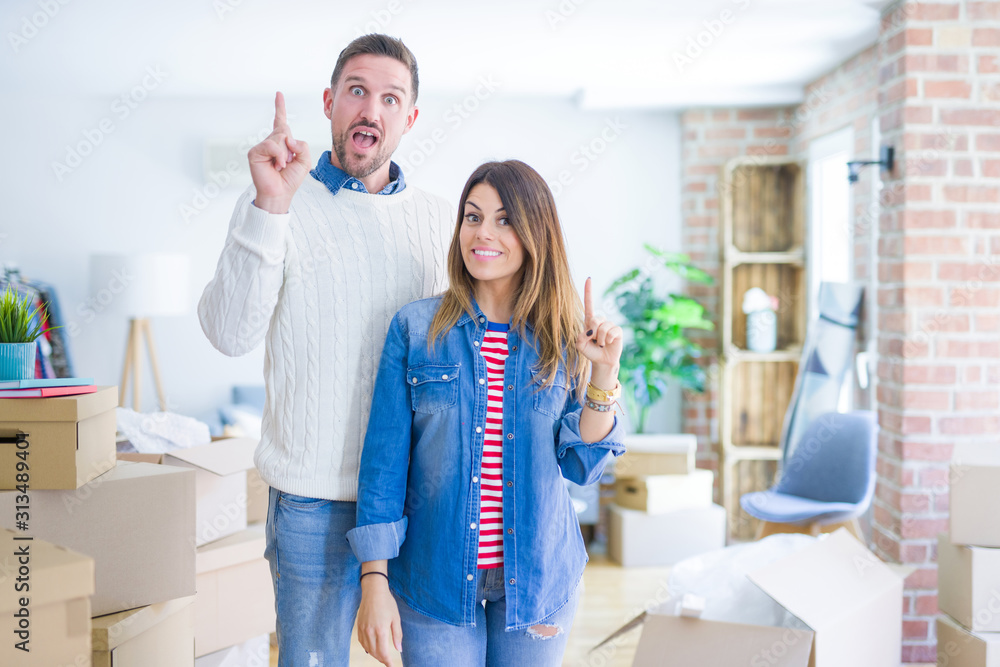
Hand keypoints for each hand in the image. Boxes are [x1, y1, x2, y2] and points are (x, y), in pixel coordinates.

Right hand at [247, 91, 311, 213]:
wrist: (280, 193)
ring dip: (286, 154)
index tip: (278, 94)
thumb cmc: (291, 178)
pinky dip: (279, 156)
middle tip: (287, 163)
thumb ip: (302, 145)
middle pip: (285, 130)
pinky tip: (276, 166)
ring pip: (280, 138)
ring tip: (281, 166)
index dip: (280, 107)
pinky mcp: (255, 152)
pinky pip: (272, 145)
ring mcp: (262, 146)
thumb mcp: (305, 161)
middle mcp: (270, 142)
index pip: (280, 121)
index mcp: (282, 142)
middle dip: (291, 147)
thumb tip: (288, 138)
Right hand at [357, 577, 402, 665]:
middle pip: (375, 652)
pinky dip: (367, 647)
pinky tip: (371, 648)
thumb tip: (399, 649)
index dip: (387, 662)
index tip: (391, 665)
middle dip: (382, 659)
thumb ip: (397, 635)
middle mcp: (370, 631)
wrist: (373, 591)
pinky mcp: (359, 626)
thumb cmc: (387, 603)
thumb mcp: (396, 618)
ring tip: (381, 656)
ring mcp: (363, 629)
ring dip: (374, 654)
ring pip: (367, 648)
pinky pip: (362, 642)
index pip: (383, 652)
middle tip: (388, 661)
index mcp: (381, 630)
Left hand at [576, 277, 622, 382]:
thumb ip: (580, 338)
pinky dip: (609, 339)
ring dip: (601, 339)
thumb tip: (590, 331)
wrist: (602, 361)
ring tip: (602, 344)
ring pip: (604, 327)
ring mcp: (610, 325)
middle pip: (595, 319)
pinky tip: (609, 343)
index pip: (589, 304)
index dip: (589, 292)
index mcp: (589, 321)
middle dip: (593, 331)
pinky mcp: (618, 331)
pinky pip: (612, 331)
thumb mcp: (580, 346)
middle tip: (595, 340)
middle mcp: (600, 321)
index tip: (589, 279)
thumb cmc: (590, 352)